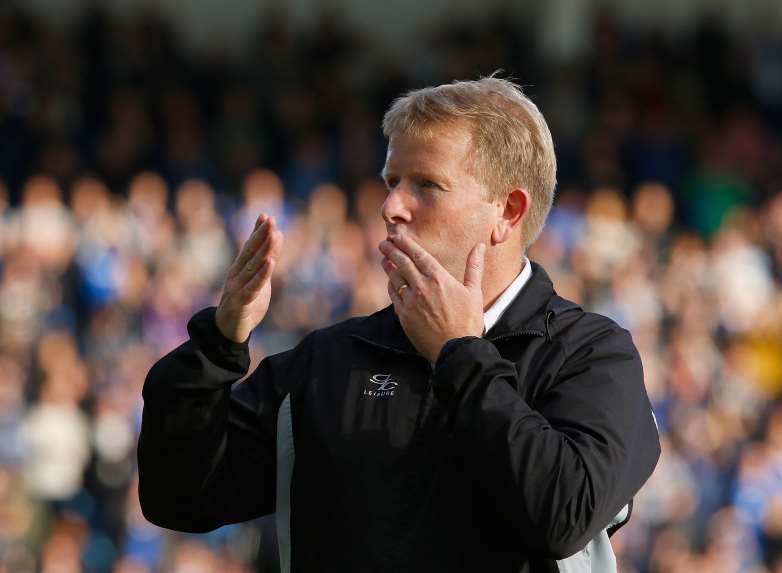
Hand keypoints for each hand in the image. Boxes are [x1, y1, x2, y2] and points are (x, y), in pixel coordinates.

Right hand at [215, 214, 283, 342]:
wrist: (229, 328)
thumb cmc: (245, 301)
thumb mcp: (259, 278)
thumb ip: (267, 257)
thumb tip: (278, 234)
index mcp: (239, 268)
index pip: (249, 247)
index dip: (257, 231)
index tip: (266, 216)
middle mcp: (236, 275)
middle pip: (250, 253)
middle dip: (260, 236)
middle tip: (271, 220)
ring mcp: (237, 288)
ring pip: (252, 267)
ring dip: (263, 251)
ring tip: (273, 236)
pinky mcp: (240, 302)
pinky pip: (253, 287)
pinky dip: (262, 275)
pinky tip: (270, 263)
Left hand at [379, 235, 484, 361]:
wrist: (455, 349)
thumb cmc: (468, 321)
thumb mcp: (474, 292)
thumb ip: (474, 267)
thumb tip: (480, 246)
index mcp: (439, 278)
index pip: (417, 254)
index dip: (405, 243)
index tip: (397, 236)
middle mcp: (422, 287)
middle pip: (402, 262)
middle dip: (391, 250)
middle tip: (384, 242)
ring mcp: (410, 301)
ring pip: (395, 277)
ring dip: (388, 265)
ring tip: (384, 258)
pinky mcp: (403, 315)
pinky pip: (393, 295)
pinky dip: (391, 284)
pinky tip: (391, 280)